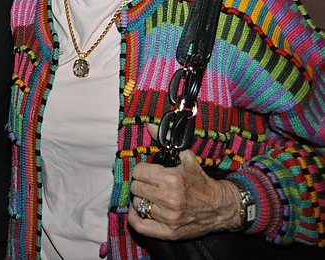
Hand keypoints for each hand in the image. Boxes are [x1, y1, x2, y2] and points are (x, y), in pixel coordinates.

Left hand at [128, 124, 241, 239]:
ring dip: (141, 199)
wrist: (222, 207)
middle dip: (141, 183)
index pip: (138, 172)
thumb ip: (166, 141)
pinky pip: (141, 226)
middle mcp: (169, 199)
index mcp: (172, 179)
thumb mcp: (187, 158)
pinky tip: (140, 211)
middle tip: (150, 184)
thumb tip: (149, 125)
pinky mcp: (169, 232)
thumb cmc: (202, 182)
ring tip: (150, 197)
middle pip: (136, 188)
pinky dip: (136, 218)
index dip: (142, 170)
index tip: (148, 172)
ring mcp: (169, 217)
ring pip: (138, 204)